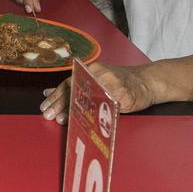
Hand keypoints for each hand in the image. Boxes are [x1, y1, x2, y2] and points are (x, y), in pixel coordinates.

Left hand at [40, 61, 161, 124]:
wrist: (148, 81)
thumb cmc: (120, 81)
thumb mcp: (95, 78)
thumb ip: (74, 85)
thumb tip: (48, 93)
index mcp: (91, 70)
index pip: (69, 82)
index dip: (55, 95)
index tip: (44, 106)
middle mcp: (100, 75)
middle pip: (76, 90)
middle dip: (60, 104)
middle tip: (49, 115)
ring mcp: (113, 85)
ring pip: (89, 99)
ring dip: (73, 111)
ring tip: (61, 120)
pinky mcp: (124, 96)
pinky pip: (106, 107)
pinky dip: (94, 115)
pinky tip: (85, 121)